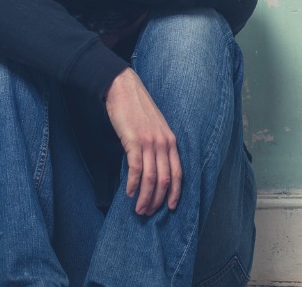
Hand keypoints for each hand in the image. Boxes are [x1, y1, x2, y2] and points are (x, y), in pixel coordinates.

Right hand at [105, 68, 182, 215]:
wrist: (123, 88)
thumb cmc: (136, 109)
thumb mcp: (154, 128)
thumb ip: (157, 146)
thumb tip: (152, 168)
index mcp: (171, 141)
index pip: (178, 173)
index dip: (175, 193)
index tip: (170, 208)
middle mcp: (164, 143)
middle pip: (165, 180)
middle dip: (157, 200)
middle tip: (148, 213)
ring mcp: (150, 142)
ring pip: (151, 178)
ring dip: (145, 197)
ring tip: (138, 209)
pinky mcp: (134, 140)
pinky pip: (136, 168)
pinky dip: (133, 184)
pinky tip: (129, 193)